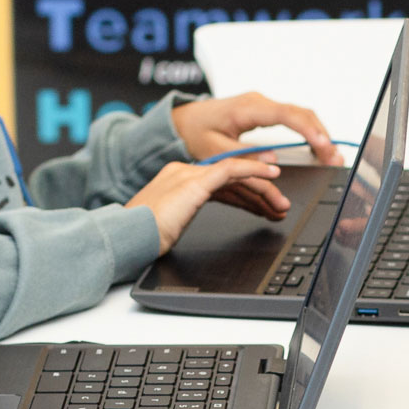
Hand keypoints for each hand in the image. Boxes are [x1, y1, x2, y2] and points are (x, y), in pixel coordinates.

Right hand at [130, 153, 288, 241]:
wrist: (128, 238)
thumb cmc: (141, 239)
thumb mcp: (168, 228)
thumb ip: (182, 219)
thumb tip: (187, 228)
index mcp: (174, 182)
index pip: (217, 184)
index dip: (243, 194)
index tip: (261, 205)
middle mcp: (182, 173)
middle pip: (230, 179)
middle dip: (257, 194)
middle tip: (278, 207)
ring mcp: (188, 174)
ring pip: (235, 174)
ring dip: (262, 188)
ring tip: (280, 203)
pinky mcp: (195, 181)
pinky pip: (232, 170)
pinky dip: (255, 171)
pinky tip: (272, 177)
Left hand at [170, 90, 338, 166]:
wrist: (183, 121)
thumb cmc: (195, 133)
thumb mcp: (215, 150)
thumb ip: (244, 157)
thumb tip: (273, 161)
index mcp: (246, 109)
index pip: (286, 115)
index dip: (308, 130)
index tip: (323, 146)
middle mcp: (258, 102)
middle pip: (300, 113)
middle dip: (321, 135)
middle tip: (334, 158)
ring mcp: (263, 105)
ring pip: (301, 114)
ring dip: (318, 133)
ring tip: (332, 155)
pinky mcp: (265, 111)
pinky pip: (294, 117)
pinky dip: (309, 131)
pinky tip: (318, 146)